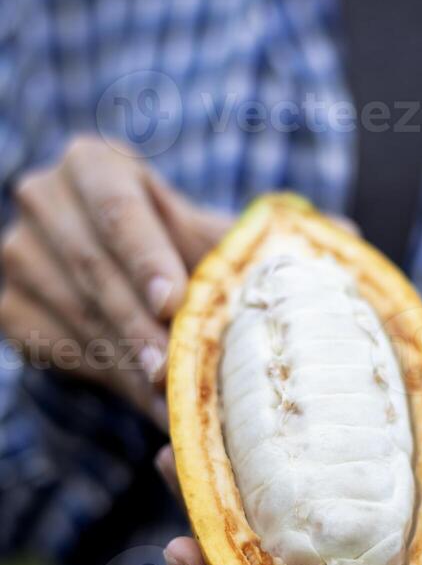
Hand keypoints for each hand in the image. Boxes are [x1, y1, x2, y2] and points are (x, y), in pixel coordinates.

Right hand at [0, 136, 232, 428]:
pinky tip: (147, 399)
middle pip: (94, 268)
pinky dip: (108, 378)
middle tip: (174, 372)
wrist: (140, 279)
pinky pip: (57, 347)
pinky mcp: (11, 307)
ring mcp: (19, 253)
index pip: (118, 211)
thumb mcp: (208, 236)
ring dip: (129, 362)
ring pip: (77, 314)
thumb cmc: (186, 246)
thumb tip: (254, 279)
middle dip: (140, 326)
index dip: (146, 260)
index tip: (172, 306)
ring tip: (174, 397)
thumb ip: (223, 251)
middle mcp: (44, 198)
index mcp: (92, 165)